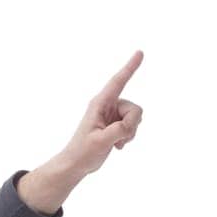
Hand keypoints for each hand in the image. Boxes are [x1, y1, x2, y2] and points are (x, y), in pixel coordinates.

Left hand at [58, 49, 144, 179]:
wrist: (76, 165)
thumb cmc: (82, 152)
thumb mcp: (99, 142)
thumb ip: (117, 131)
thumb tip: (130, 124)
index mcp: (100, 104)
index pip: (118, 82)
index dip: (130, 67)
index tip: (140, 52)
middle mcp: (108, 105)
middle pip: (134, 109)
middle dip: (131, 125)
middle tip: (118, 139)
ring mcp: (113, 114)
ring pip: (136, 118)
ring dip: (130, 132)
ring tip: (115, 142)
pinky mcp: (116, 124)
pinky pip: (133, 125)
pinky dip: (128, 136)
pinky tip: (117, 145)